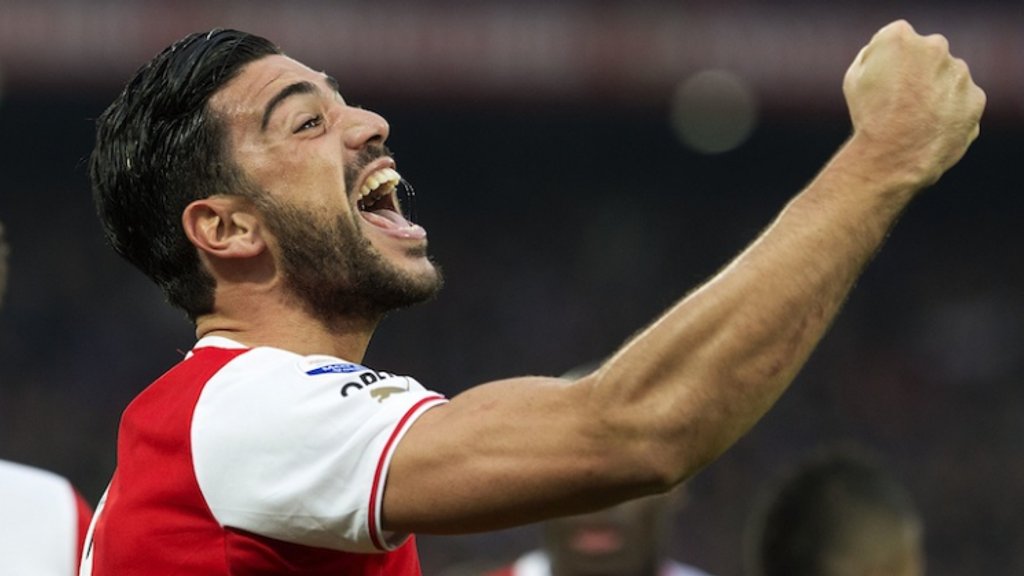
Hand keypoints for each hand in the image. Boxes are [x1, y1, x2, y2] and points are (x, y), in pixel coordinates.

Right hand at [843, 20, 985, 187]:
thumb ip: (875, 57)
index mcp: (899, 38)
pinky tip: (931, 129)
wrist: (891, 157)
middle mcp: (934, 47)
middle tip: (900, 102)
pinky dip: (951, 113)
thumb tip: (891, 57)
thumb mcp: (855, 79)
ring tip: (916, 121)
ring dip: (936, 93)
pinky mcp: (975, 98)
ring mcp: (959, 73)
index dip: (887, 64)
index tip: (881, 85)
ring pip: (949, 78)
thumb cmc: (867, 118)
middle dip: (918, 73)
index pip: (898, 40)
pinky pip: (963, 102)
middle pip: (928, 55)